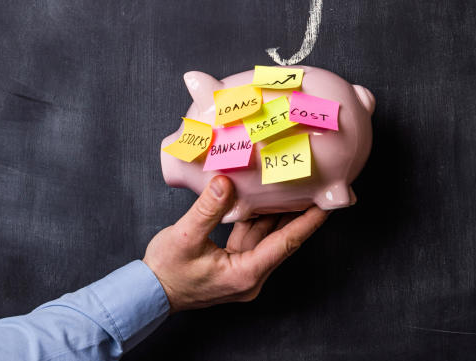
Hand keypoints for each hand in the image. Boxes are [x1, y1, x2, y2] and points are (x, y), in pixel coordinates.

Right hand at [143, 175, 327, 311]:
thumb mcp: (185, 236)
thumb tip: (224, 183)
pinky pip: (252, 238)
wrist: (148, 292)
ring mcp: (243, 271)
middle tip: (317, 189)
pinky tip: (262, 198)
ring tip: (294, 187)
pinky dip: (257, 219)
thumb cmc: (165, 271)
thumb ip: (208, 209)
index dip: (308, 223)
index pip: (286, 244)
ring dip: (277, 214)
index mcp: (245, 274)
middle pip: (282, 240)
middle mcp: (250, 276)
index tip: (326, 206)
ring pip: (267, 238)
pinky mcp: (234, 264)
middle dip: (299, 215)